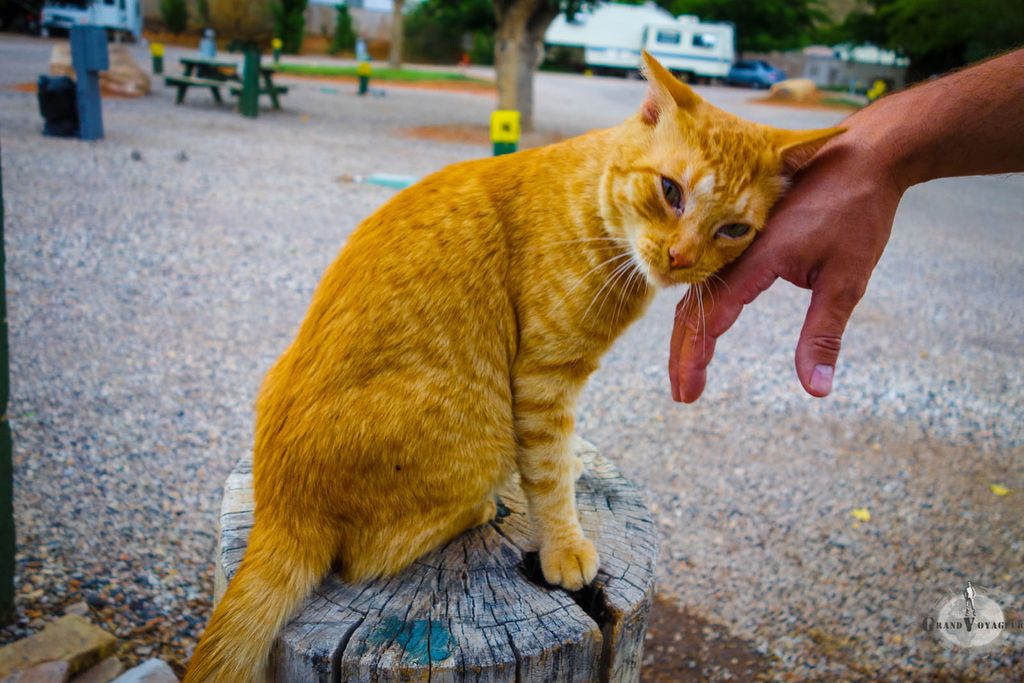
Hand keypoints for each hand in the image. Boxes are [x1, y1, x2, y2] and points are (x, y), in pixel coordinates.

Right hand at [669, 128, 903, 401]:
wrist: (862, 154)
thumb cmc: (857, 212)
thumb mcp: (847, 280)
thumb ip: (824, 335)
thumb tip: (817, 390)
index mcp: (755, 258)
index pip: (710, 317)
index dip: (695, 357)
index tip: (688, 393)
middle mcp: (734, 248)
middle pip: (692, 309)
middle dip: (683, 354)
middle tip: (683, 396)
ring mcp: (734, 240)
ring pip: (697, 293)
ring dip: (688, 334)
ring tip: (688, 369)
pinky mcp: (741, 236)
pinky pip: (709, 277)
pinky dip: (700, 309)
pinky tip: (703, 327)